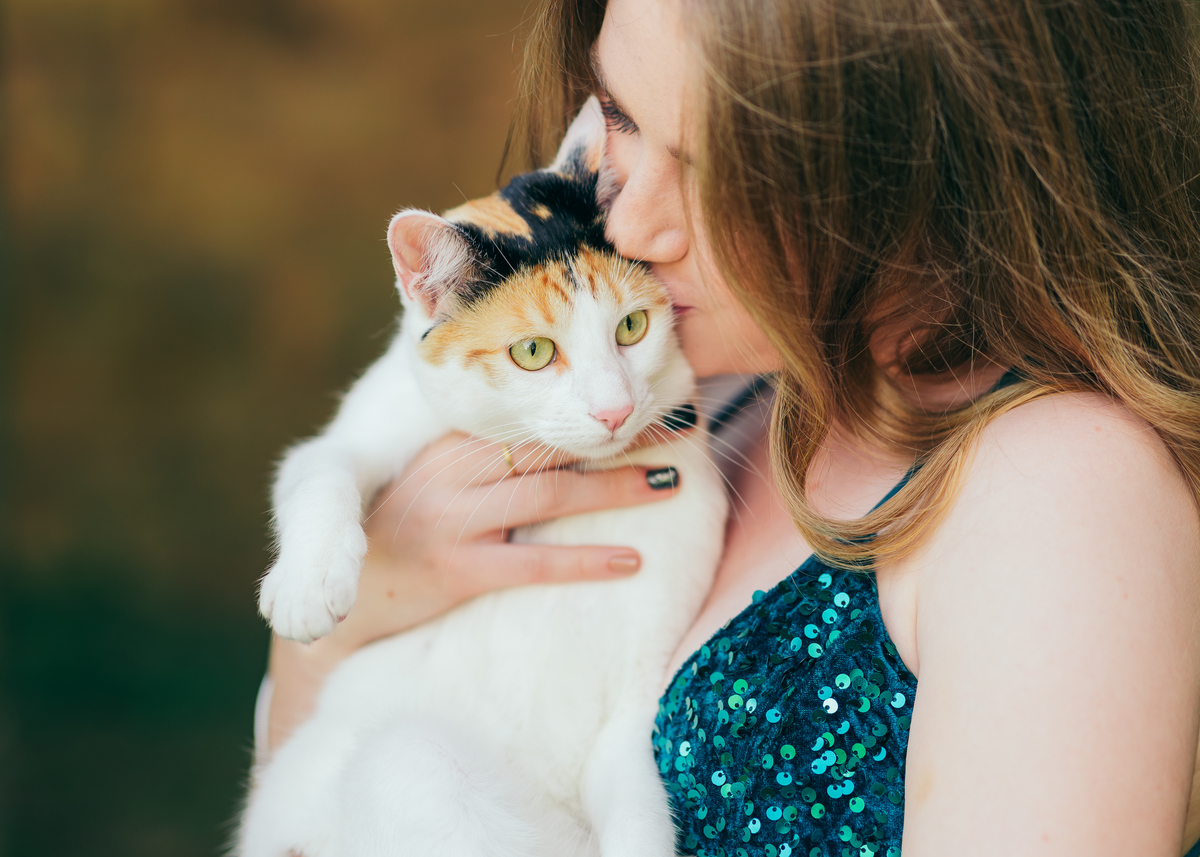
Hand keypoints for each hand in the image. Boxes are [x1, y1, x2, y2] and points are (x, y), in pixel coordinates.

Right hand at [266, 417, 692, 749]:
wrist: (346, 599)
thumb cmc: (400, 536)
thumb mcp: (433, 483)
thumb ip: (481, 458)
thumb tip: (556, 441)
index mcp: (447, 443)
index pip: (529, 415)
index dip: (589, 407)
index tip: (641, 400)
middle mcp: (449, 472)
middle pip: (549, 444)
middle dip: (617, 437)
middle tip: (678, 430)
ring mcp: (451, 520)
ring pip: (550, 492)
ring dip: (616, 487)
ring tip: (669, 483)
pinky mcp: (456, 570)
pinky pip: (534, 563)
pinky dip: (587, 560)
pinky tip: (631, 561)